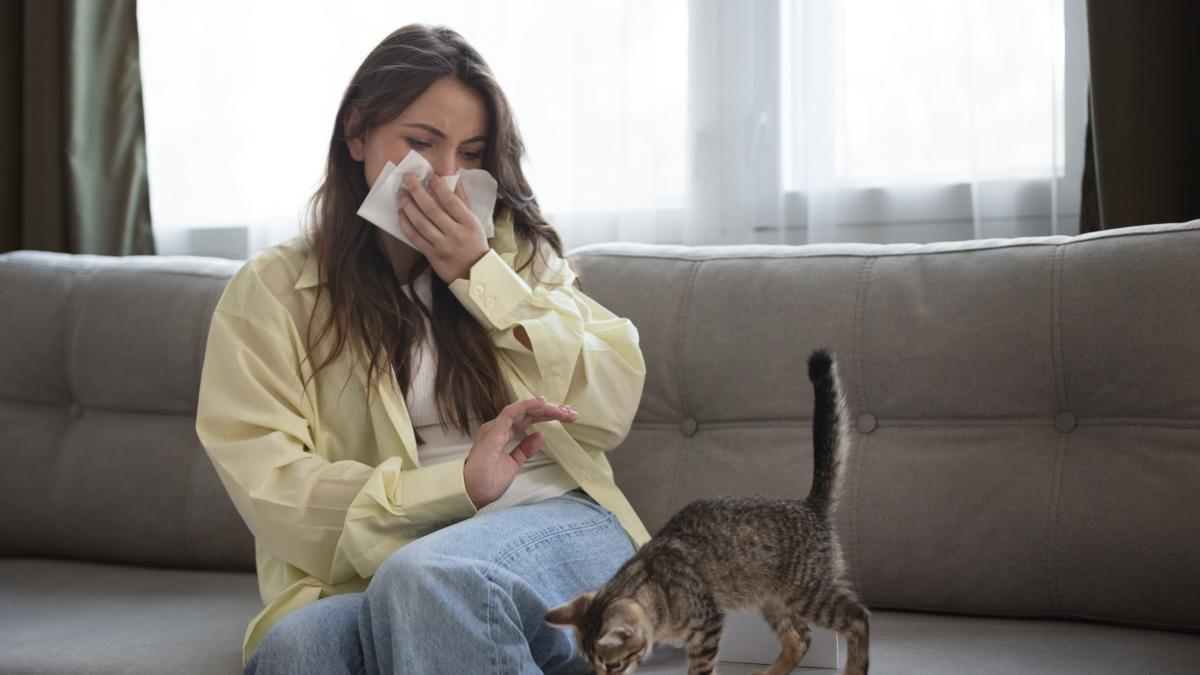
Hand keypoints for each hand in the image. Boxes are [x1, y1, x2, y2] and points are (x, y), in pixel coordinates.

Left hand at [397, 174, 489, 283]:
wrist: (474, 273)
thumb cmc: (474, 243)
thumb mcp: (475, 221)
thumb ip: (463, 200)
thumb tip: (453, 178)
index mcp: (469, 223)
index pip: (451, 201)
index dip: (438, 186)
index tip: (429, 176)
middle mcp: (456, 234)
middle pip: (432, 209)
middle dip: (417, 191)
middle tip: (408, 178)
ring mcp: (443, 246)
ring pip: (421, 223)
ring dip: (408, 206)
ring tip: (401, 194)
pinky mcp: (432, 255)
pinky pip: (415, 238)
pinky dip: (406, 225)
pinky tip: (401, 214)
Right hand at [463, 395, 577, 508]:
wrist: (470, 493)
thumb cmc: (486, 482)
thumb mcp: (512, 464)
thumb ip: (524, 450)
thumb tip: (541, 436)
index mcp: (501, 434)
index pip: (527, 419)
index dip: (545, 415)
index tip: (565, 416)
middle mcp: (498, 427)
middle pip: (527, 413)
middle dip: (550, 411)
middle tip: (570, 413)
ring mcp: (495, 428)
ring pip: (522, 410)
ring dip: (543, 408)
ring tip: (562, 410)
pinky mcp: (494, 431)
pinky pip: (511, 413)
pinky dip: (527, 406)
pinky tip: (542, 403)